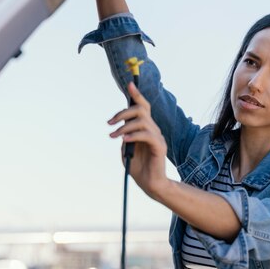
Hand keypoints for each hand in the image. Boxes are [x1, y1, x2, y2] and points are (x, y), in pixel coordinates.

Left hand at [108, 82, 168, 197]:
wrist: (149, 184)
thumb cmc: (138, 166)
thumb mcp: (126, 148)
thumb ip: (125, 135)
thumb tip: (120, 126)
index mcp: (146, 127)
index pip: (143, 106)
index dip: (137, 95)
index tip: (129, 84)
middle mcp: (153, 129)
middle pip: (141, 109)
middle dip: (123, 112)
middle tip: (109, 123)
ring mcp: (158, 137)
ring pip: (142, 121)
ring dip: (124, 127)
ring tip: (114, 136)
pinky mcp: (160, 146)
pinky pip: (147, 135)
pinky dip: (133, 135)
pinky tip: (123, 140)